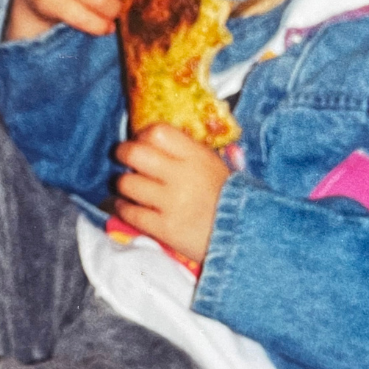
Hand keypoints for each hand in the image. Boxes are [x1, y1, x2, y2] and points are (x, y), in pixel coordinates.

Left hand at [113, 124, 230, 262]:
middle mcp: (182, 176)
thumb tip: (155, 137)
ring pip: (127, 183)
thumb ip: (188, 151)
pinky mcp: (164, 228)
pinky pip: (130, 213)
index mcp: (196, 156)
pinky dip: (123, 207)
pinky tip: (126, 205)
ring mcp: (171, 203)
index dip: (144, 134)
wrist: (245, 235)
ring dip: (124, 183)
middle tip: (125, 157)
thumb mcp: (215, 165)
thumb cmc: (228, 196)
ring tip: (129, 186)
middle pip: (135, 153)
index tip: (143, 141)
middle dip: (124, 153)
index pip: (158, 132)